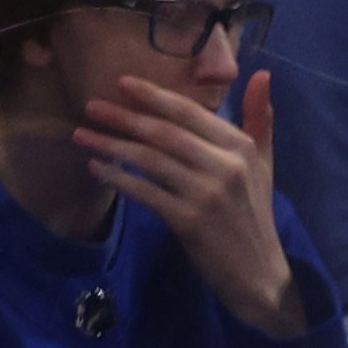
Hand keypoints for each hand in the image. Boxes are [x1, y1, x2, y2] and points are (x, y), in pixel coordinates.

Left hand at [82, 66, 300, 331]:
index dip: (154, 96)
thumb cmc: (254, 215)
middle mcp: (226, 167)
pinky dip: (118, 178)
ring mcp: (207, 195)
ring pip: (150, 160)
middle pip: (165, 133)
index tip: (121, 83)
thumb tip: (262, 73)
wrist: (259, 273)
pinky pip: (145, 192)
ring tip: (82, 135)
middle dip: (124, 117)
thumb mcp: (264, 164)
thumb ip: (261, 119)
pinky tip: (97, 169)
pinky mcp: (189, 222)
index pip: (190, 113)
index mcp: (241, 148)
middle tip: (91, 105)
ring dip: (112, 146)